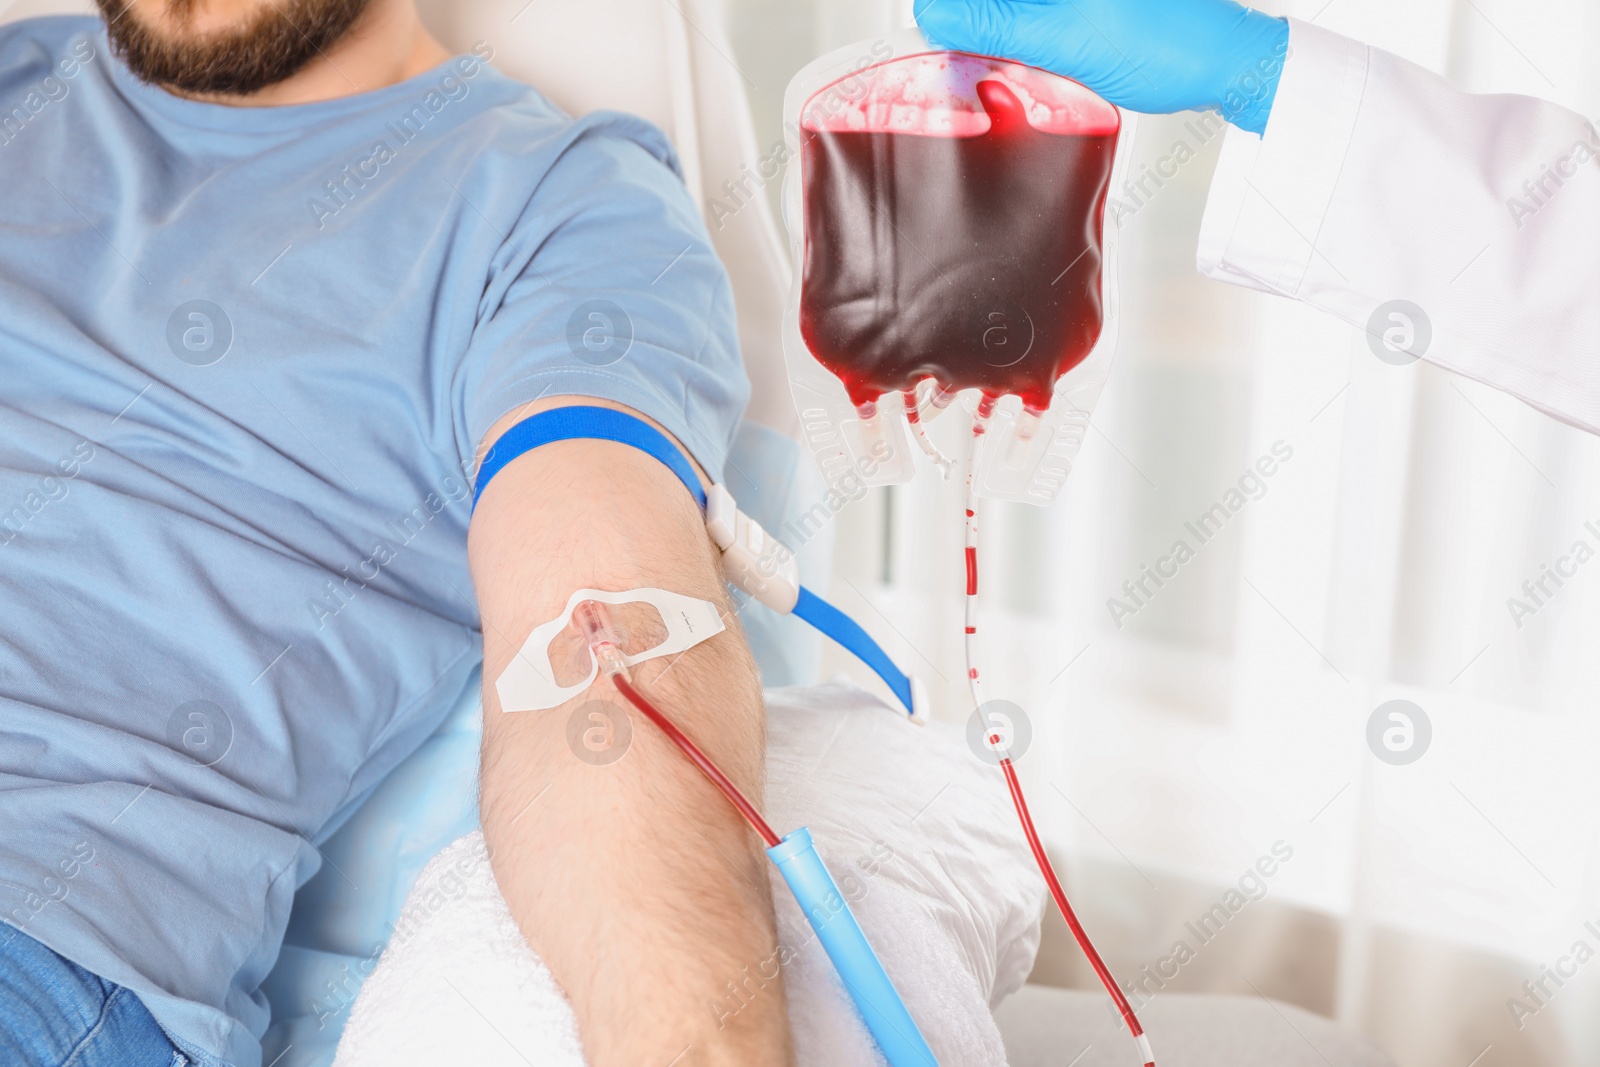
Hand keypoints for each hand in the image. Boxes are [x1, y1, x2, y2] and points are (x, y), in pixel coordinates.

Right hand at [913, 0, 1291, 133]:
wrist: (1225, 63)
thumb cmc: (1168, 44)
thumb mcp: (1064, 40)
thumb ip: (995, 24)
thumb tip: (938, 13)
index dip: (951, 10)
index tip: (935, 25)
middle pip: (1001, 4)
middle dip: (976, 20)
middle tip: (959, 43)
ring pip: (1019, 10)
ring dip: (999, 27)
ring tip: (990, 51)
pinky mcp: (1091, 6)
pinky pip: (1038, 15)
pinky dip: (1023, 31)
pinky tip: (1021, 51)